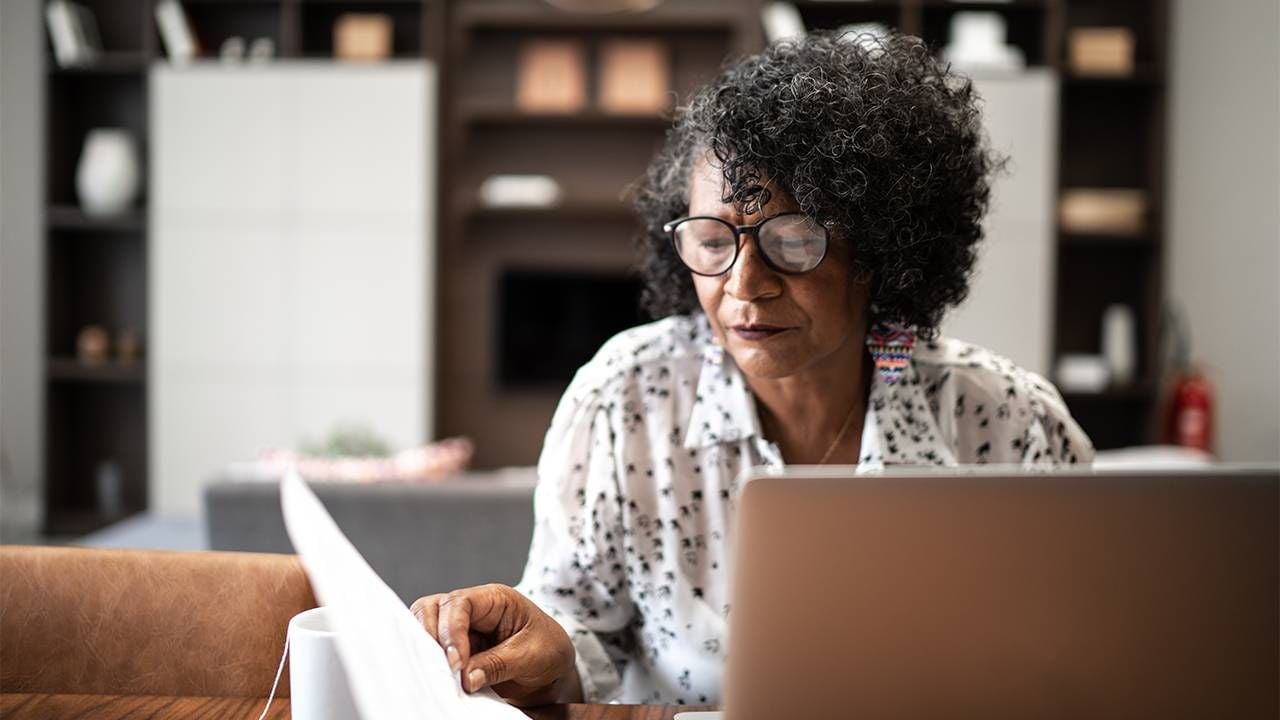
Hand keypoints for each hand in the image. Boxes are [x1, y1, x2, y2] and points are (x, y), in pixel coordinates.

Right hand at [410, 583, 582, 705]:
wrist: (553, 670)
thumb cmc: (548, 651)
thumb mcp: (531, 656)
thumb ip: (498, 664)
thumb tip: (466, 677)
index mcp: (494, 599)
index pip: (460, 603)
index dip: (452, 631)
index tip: (456, 663)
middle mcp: (472, 609)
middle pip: (432, 609)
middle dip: (430, 638)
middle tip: (442, 670)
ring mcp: (460, 629)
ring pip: (425, 627)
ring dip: (426, 650)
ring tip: (437, 675)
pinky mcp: (455, 649)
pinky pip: (431, 651)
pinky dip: (428, 662)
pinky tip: (436, 678)